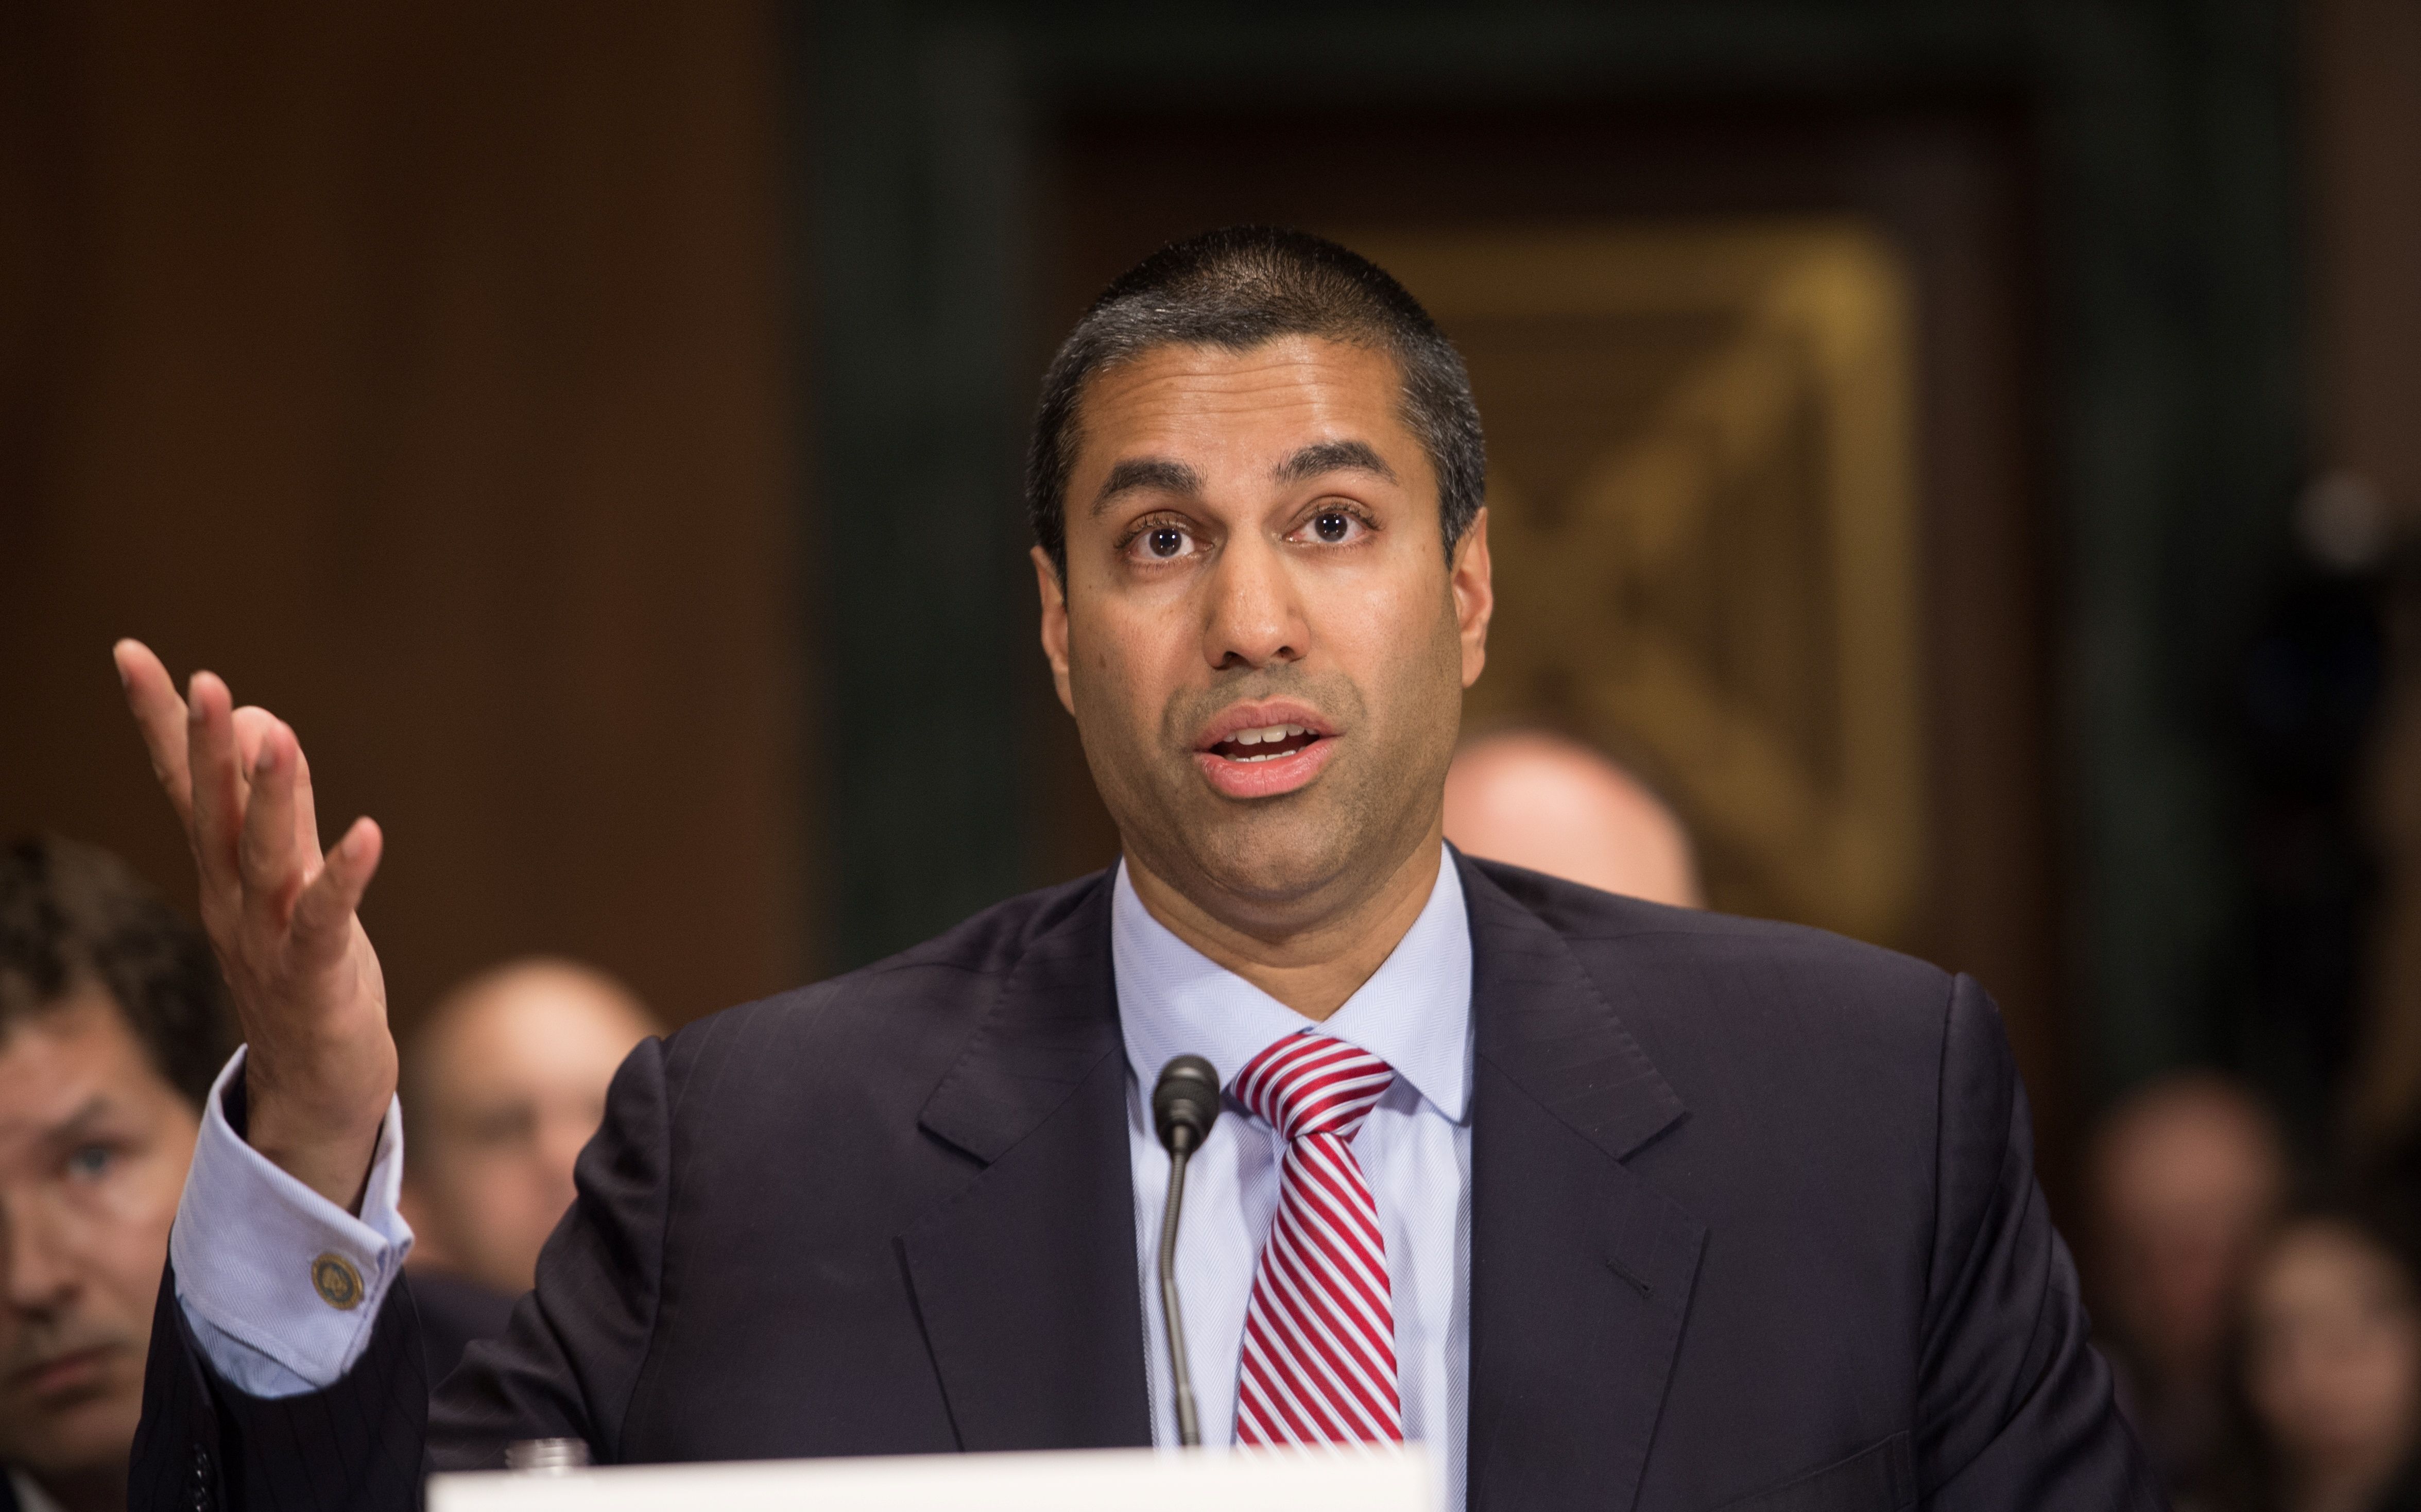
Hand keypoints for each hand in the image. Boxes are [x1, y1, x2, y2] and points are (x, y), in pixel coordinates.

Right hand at [114, 639, 394, 1210]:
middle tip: (204, 681)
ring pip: (265, 859)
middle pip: (216, 814)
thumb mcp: (293, 881)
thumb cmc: (306, 974)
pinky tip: (368, 833)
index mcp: (226, 875)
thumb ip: (283, 807)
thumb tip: (263, 723)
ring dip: (271, 798)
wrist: (316, 1087)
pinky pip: (327, 922)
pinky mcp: (318, 980)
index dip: (161, 721)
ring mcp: (271, 943)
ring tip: (275, 736)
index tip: (134, 653)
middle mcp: (236, 902)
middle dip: (207, 747)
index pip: (186, 785)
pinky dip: (345, 878)